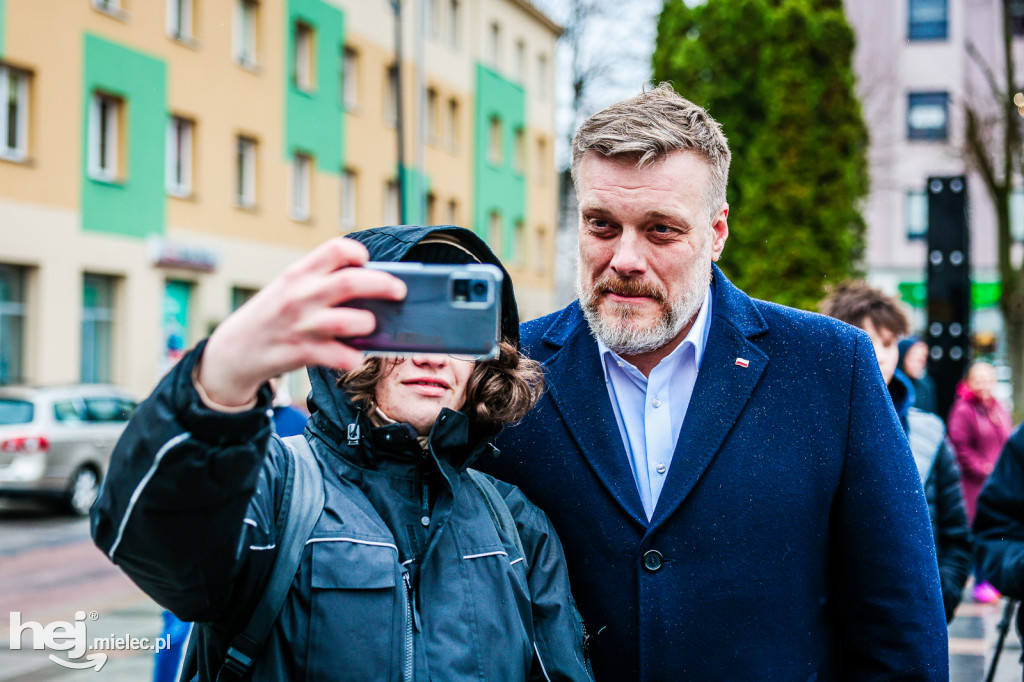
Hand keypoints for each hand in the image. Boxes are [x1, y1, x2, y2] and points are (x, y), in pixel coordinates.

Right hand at [197, 238, 405, 406]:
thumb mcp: (289, 287)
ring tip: (370, 325)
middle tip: (399, 291)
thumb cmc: (272, 315)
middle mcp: (300, 296)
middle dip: (384, 285)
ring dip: (368, 323)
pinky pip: (341, 357)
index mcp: (299, 273)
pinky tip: (354, 355)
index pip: (335, 249)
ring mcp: (302, 326)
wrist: (234, 350)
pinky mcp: (303, 353)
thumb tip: (371, 282)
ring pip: (349, 321)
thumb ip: (321, 280)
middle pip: (350, 282)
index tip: (367, 261)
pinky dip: (354, 357)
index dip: (358, 253)